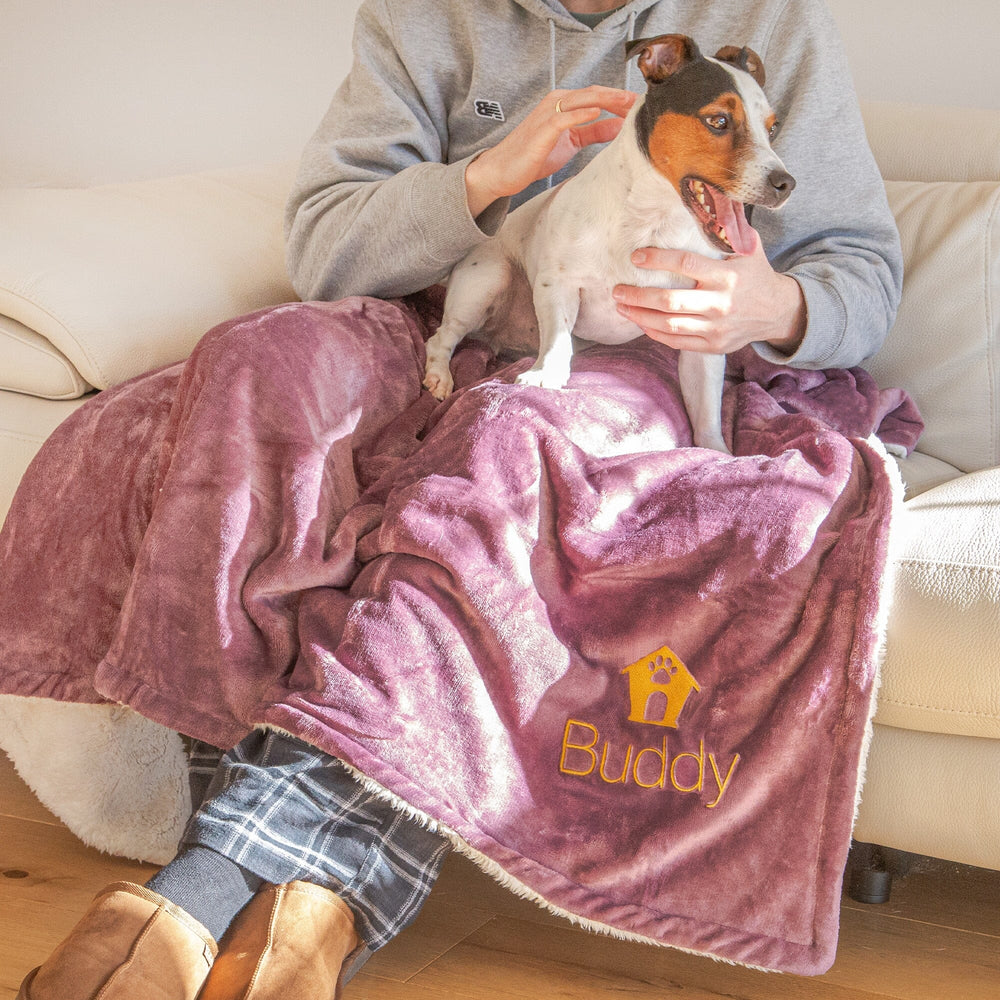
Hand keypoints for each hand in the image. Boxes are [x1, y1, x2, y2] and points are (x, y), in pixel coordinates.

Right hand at [465, 86, 636, 217]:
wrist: (503, 170)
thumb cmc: (534, 157)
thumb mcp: (571, 143)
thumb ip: (593, 133)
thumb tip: (619, 127)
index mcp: (565, 105)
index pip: (598, 97)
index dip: (621, 100)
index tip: (643, 105)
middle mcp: (558, 103)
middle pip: (594, 94)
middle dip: (620, 96)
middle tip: (643, 102)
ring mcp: (549, 113)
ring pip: (583, 100)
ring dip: (607, 99)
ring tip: (628, 103)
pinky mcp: (542, 128)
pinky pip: (564, 117)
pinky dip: (581, 113)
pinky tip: (598, 113)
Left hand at [612, 229, 806, 355]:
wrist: (778, 312)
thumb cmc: (756, 274)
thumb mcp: (749, 247)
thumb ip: (728, 228)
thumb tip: (709, 197)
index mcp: (726, 276)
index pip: (685, 264)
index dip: (657, 260)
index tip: (636, 257)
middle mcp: (719, 303)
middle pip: (670, 301)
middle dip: (638, 296)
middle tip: (616, 289)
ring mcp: (715, 327)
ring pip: (669, 324)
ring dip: (640, 316)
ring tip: (621, 307)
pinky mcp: (712, 345)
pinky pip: (676, 341)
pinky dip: (654, 333)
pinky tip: (640, 322)